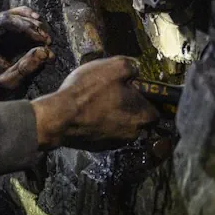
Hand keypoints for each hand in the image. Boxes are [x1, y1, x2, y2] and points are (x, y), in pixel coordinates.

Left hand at [0, 6, 54, 99]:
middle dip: (32, 26)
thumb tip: (44, 52)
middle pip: (10, 16)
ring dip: (33, 23)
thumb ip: (25, 68)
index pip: (4, 22)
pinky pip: (15, 17)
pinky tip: (40, 28)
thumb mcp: (10, 82)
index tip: (43, 39)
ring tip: (45, 38)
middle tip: (47, 40)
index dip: (27, 27)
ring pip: (14, 14)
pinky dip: (29, 22)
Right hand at [31, 56, 159, 150]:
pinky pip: (103, 133)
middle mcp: (133, 134)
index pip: (155, 109)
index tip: (130, 89)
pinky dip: (97, 124)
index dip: (143, 97)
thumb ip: (132, 66)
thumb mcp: (113, 66)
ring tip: (94, 103)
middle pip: (137, 119)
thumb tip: (136, 69)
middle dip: (126, 108)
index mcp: (143, 116)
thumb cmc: (87, 91)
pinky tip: (86, 114)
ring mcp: (115, 143)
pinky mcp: (97, 147)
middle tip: (109, 94)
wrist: (59, 117)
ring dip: (111, 116)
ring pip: (119, 127)